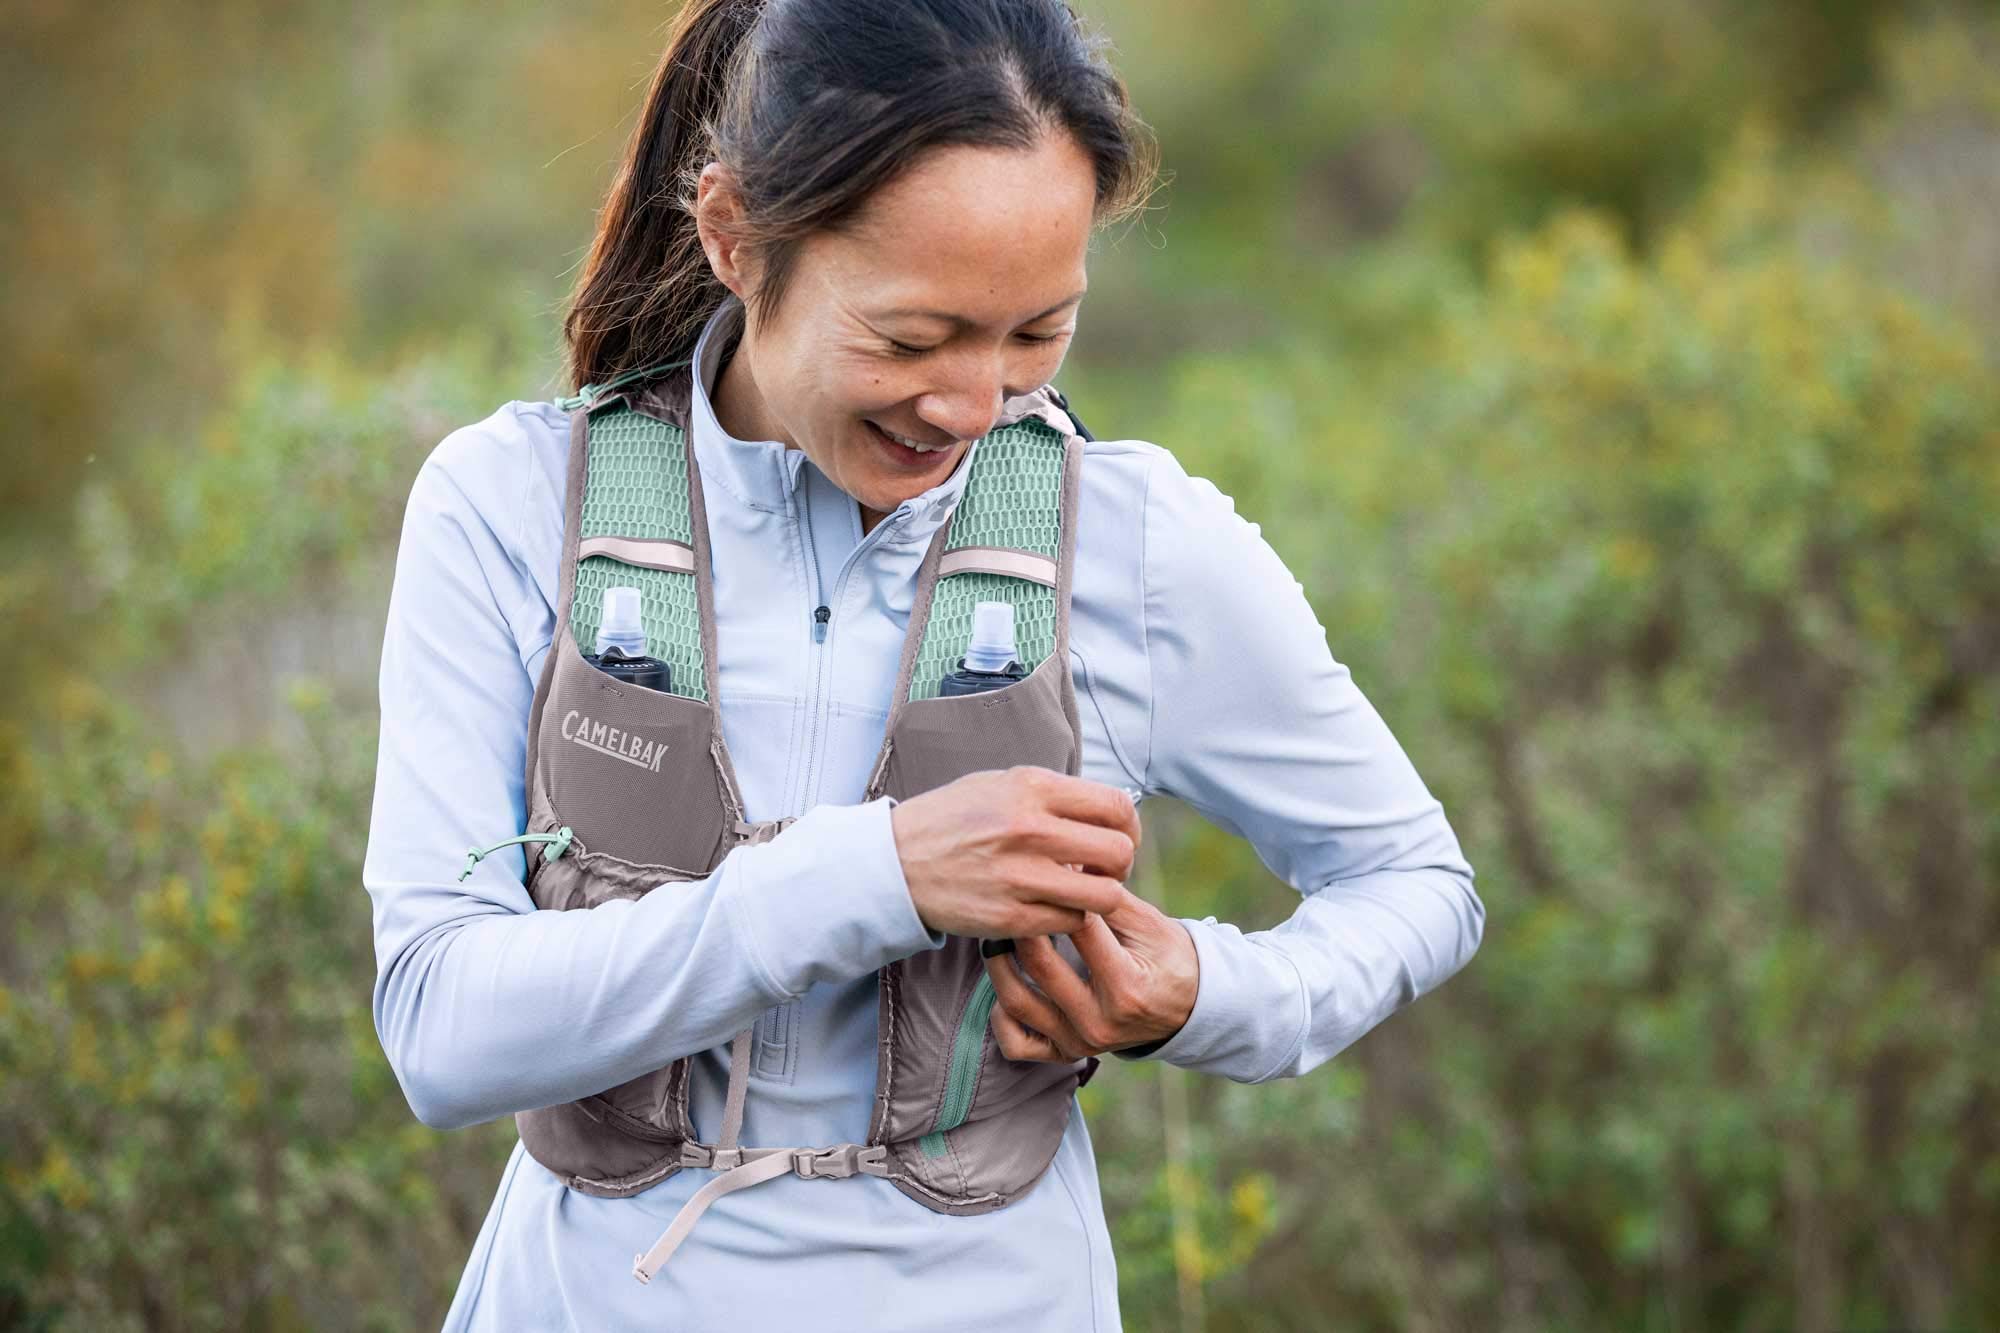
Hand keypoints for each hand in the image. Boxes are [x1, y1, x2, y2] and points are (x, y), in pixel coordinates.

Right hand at [891, 767, 1140, 938]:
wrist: (895, 862)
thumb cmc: (952, 820)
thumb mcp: (999, 784)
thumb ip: (1053, 795)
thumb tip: (1106, 811)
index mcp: (1031, 788)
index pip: (1115, 807)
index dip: (1130, 827)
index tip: (1120, 838)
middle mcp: (1029, 829)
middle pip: (1119, 853)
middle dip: (1121, 865)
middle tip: (1103, 870)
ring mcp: (1020, 877)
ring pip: (1104, 896)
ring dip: (1100, 896)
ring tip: (1082, 891)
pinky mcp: (1010, 917)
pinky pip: (1071, 922)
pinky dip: (1070, 918)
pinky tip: (1053, 907)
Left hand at [984, 887, 1198, 1061]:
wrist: (1189, 1008)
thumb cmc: (1170, 958)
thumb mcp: (1150, 923)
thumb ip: (1108, 896)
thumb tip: (1067, 860)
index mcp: (1125, 989)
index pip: (1078, 931)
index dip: (1059, 893)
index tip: (1042, 870)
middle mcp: (1099, 1023)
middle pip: (1039, 966)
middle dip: (1020, 922)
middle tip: (1008, 894)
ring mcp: (1079, 1043)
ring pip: (1016, 1003)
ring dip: (999, 962)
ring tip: (997, 932)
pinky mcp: (1067, 1053)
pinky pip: (1017, 1043)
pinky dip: (1002, 1016)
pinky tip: (1007, 987)